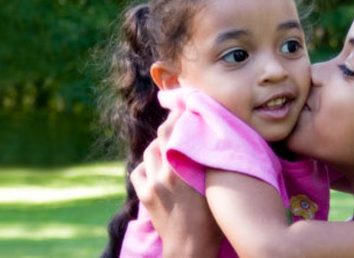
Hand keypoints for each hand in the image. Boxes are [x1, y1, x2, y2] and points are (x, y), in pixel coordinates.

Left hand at [130, 110, 222, 256]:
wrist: (190, 248)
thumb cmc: (211, 220)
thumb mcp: (214, 186)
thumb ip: (207, 162)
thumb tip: (206, 140)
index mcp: (183, 167)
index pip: (174, 130)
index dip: (178, 116)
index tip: (184, 109)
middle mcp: (164, 172)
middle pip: (160, 137)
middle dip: (168, 127)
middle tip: (177, 121)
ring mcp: (151, 184)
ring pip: (149, 152)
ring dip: (158, 146)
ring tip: (169, 147)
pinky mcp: (144, 195)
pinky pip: (139, 170)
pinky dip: (146, 166)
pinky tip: (156, 168)